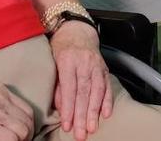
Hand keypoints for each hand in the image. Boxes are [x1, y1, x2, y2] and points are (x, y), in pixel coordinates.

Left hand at [49, 22, 112, 140]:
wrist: (77, 30)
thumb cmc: (61, 47)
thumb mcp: (53, 61)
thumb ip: (57, 85)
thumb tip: (61, 108)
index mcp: (68, 61)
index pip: (69, 89)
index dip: (68, 109)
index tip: (67, 125)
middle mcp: (84, 63)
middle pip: (83, 93)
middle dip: (82, 116)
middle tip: (81, 133)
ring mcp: (96, 65)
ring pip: (96, 91)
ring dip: (94, 112)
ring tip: (92, 128)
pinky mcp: (104, 68)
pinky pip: (107, 86)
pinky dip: (107, 101)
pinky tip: (105, 114)